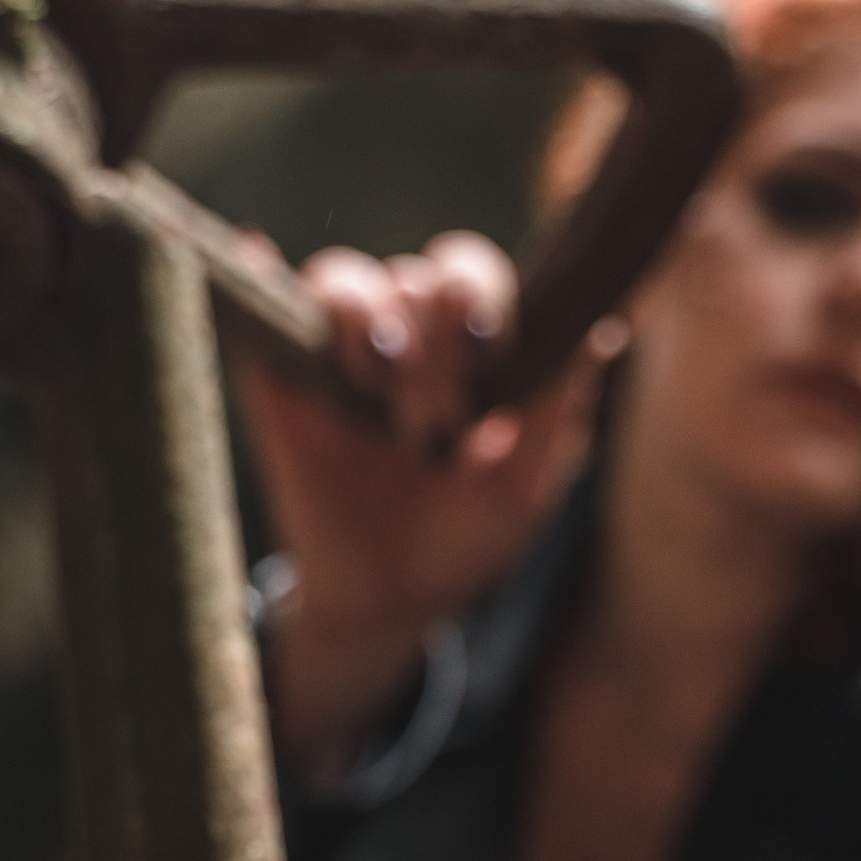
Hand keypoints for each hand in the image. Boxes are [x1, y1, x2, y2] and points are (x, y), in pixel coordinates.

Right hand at [238, 231, 620, 778]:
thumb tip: (603, 335)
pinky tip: (259, 259)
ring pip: (340, 281)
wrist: (387, 601)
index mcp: (464, 347)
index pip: (468, 277)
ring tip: (378, 376)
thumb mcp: (521, 495)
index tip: (489, 353)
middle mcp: (404, 336)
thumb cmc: (464, 540)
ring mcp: (336, 356)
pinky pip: (263, 312)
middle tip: (432, 418)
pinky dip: (256, 276)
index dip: (477, 297)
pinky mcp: (278, 383)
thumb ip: (558, 418)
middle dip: (429, 337)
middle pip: (410, 277)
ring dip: (364, 317)